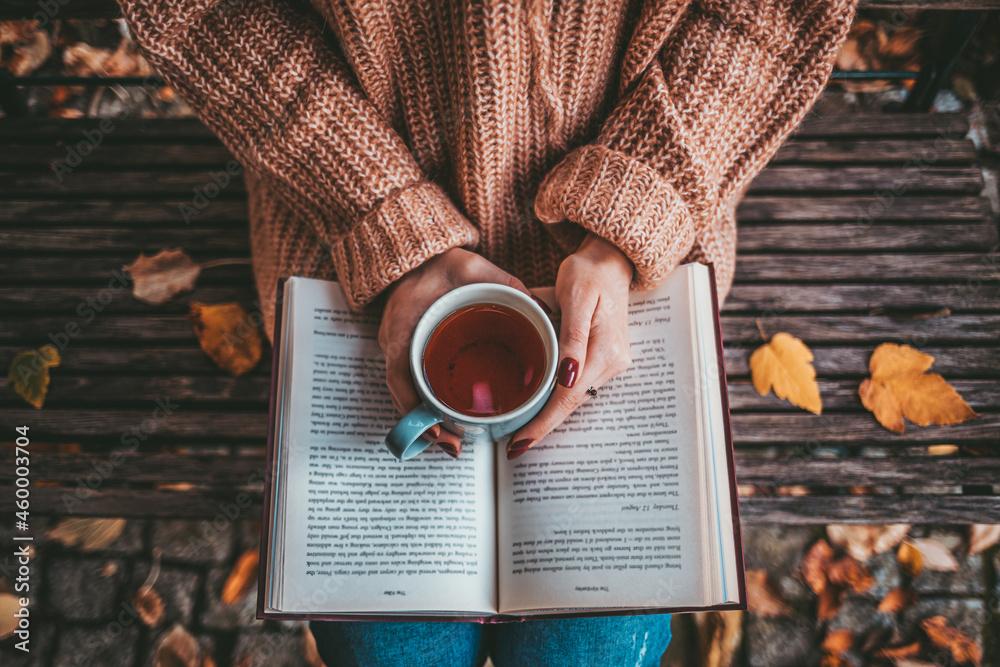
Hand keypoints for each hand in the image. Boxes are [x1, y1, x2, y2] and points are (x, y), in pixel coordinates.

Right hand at [380, 248, 530, 457]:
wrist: (412, 252)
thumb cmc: (438, 261)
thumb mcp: (472, 266)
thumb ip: (505, 283)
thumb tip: (541, 310)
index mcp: (405, 324)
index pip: (400, 374)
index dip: (416, 407)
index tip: (439, 429)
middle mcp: (396, 342)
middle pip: (404, 396)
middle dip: (426, 426)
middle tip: (455, 446)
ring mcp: (397, 349)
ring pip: (407, 395)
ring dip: (426, 421)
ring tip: (454, 442)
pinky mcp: (406, 352)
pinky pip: (412, 385)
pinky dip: (425, 406)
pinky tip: (446, 420)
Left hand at [507, 235, 632, 458]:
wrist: (611, 260)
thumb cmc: (588, 272)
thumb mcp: (574, 296)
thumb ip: (570, 337)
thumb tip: (566, 377)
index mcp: (605, 349)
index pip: (569, 397)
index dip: (544, 424)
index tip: (521, 443)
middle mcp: (613, 362)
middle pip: (571, 403)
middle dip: (543, 425)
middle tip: (514, 445)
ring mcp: (613, 362)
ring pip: (574, 396)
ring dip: (548, 410)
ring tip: (520, 427)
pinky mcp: (607, 358)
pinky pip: (578, 383)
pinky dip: (557, 394)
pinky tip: (538, 401)